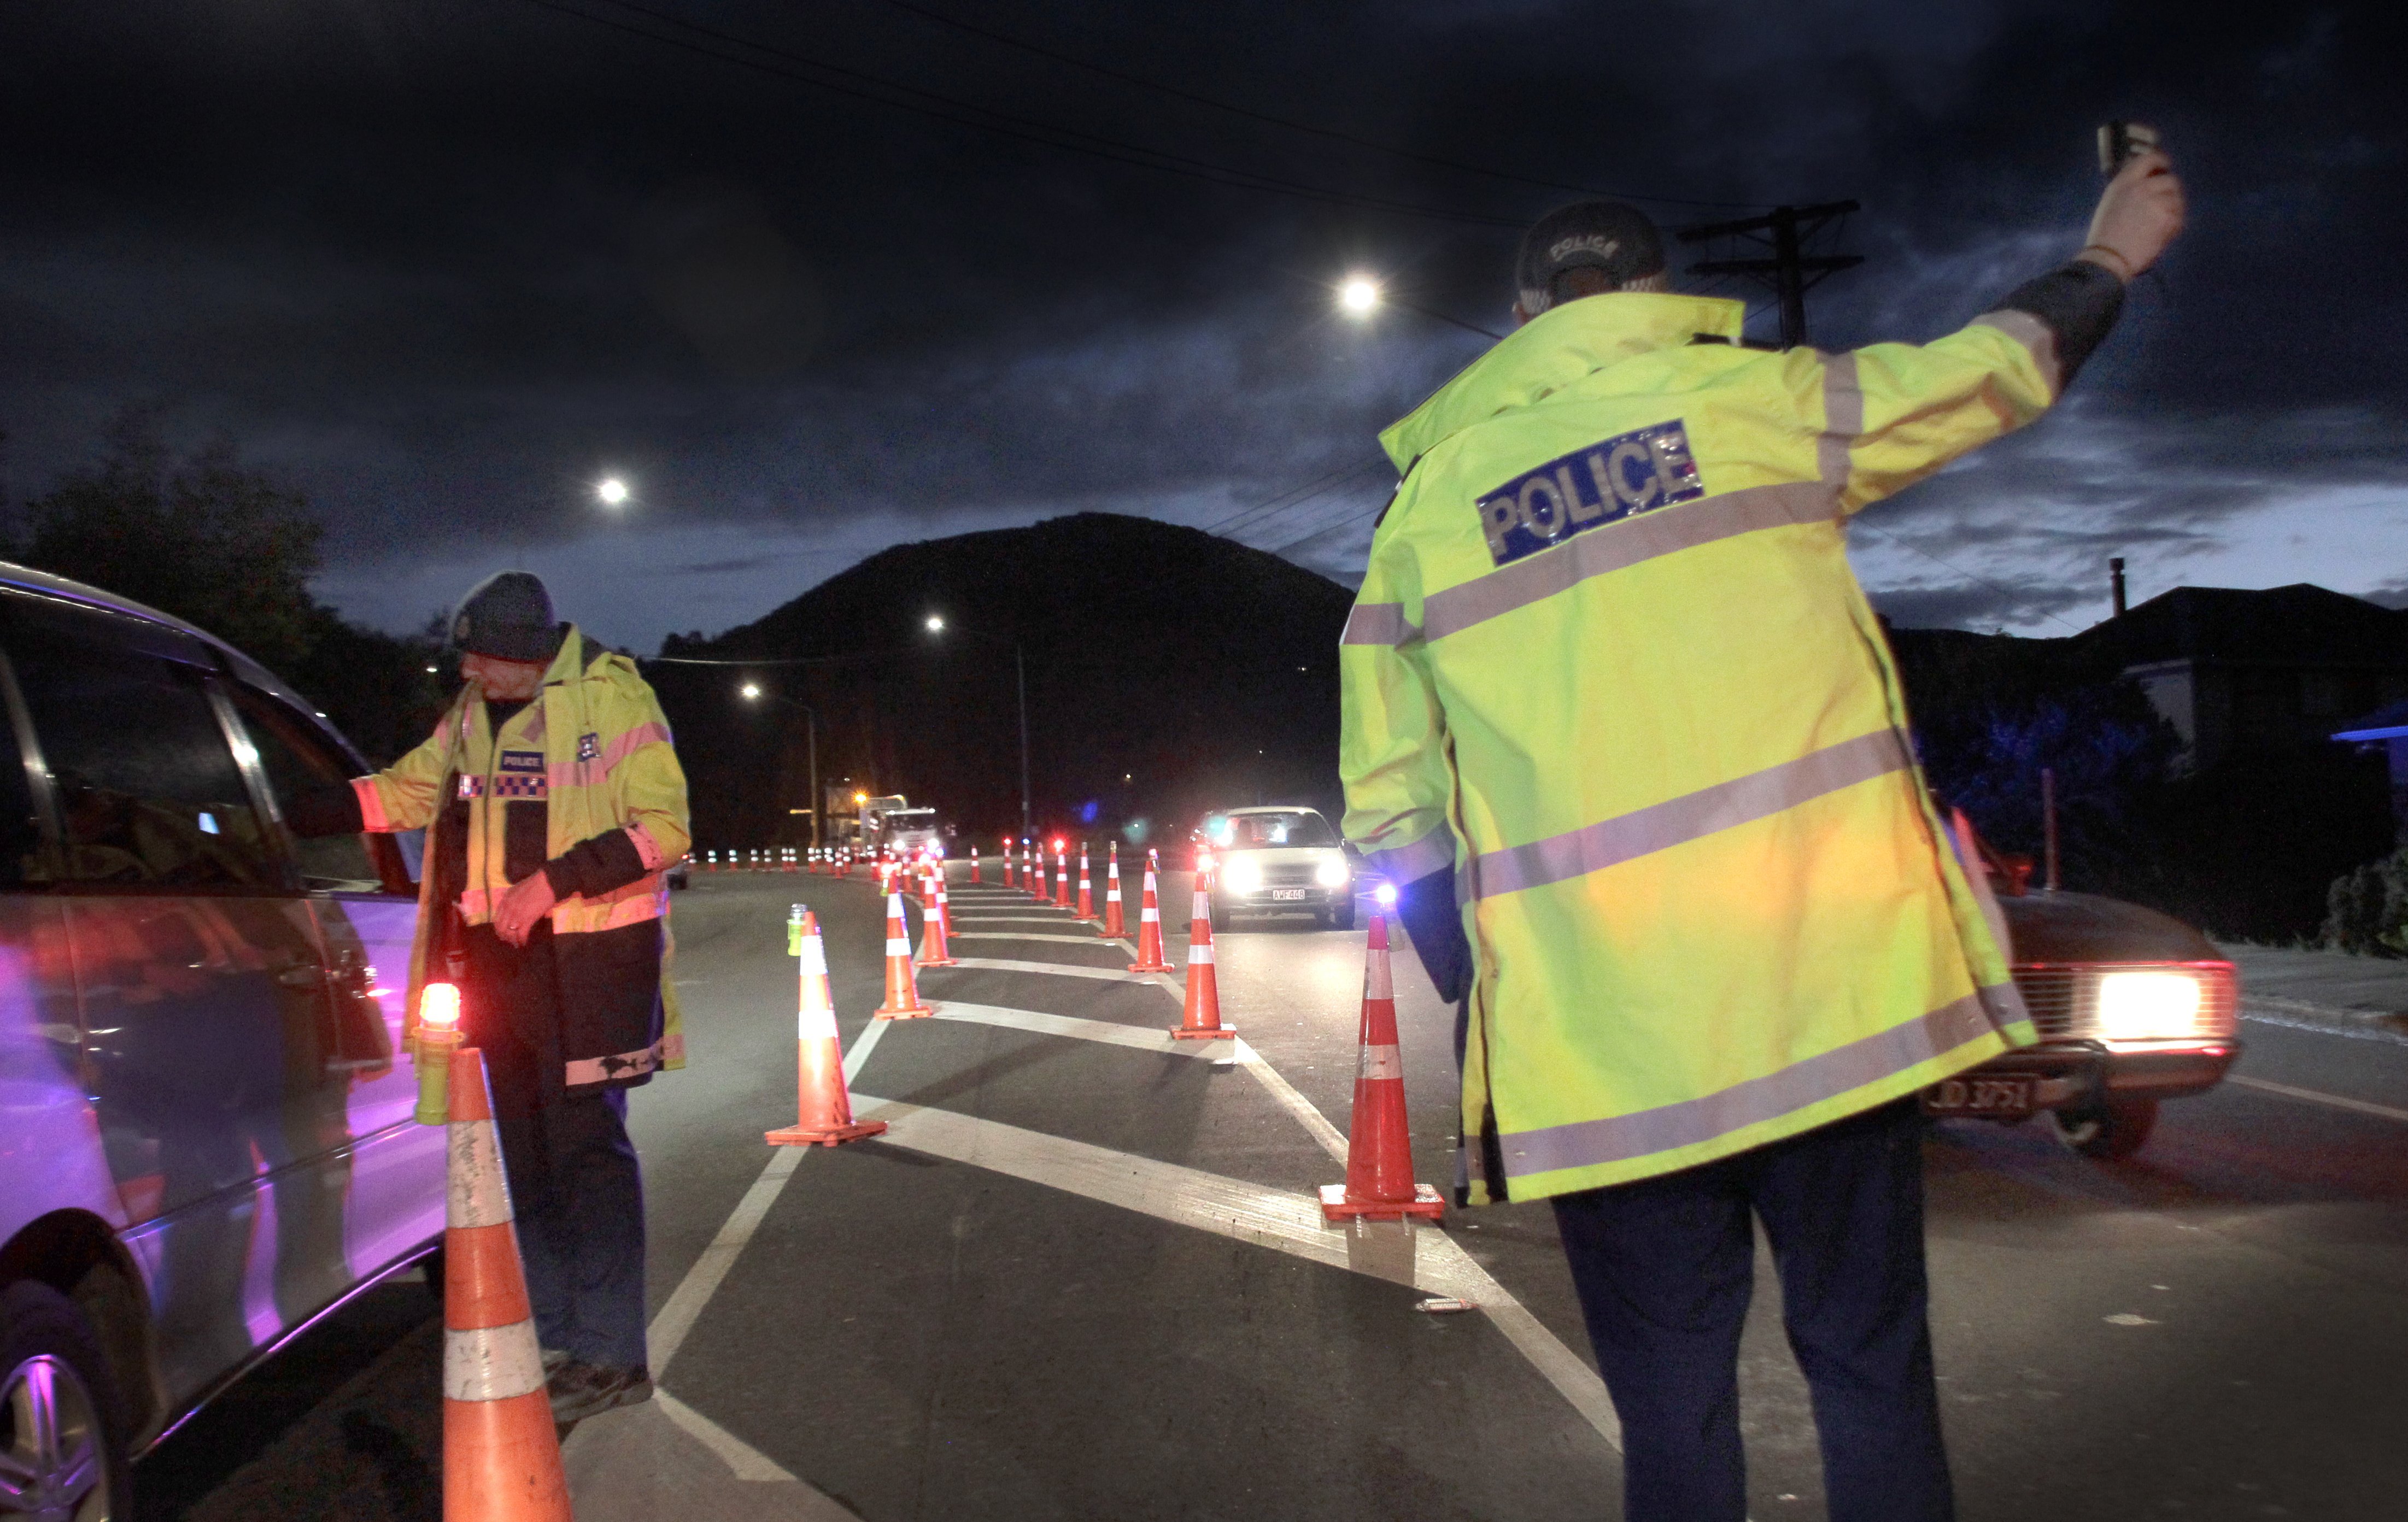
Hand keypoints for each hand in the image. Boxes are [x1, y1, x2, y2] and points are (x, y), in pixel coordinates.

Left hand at [494, 870, 557, 947]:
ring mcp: (517, 914)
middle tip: (510, 941)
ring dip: (513, 940)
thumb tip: (513, 911)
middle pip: (501, 928)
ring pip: (510, 933)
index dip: (499, 930)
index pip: (496, 920)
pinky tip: (524, 942)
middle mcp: (508, 909)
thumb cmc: (534, 885)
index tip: (504, 935)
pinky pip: (521, 934)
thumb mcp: (517, 890)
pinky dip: (522, 940)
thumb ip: (512, 900)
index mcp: (505, 901)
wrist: (546, 883)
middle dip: (505, 937)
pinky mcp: (527, 919)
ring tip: (517, 943)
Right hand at [2080, 149, 2184, 278]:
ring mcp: (2155, 201)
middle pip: (2170, 180)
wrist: (2107, 258)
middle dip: (2171, 193)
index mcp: (2123, 182)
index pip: (2149, 159)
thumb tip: (2148, 182)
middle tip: (2166, 204)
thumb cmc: (2104, 237)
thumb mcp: (2110, 203)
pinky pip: (2179, 217)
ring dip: (2173, 211)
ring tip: (2159, 225)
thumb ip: (2129, 189)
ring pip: (2177, 199)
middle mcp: (2140, 187)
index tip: (2165, 166)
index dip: (2161, 161)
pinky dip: (2173, 226)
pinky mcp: (2166, 217)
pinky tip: (2160, 235)